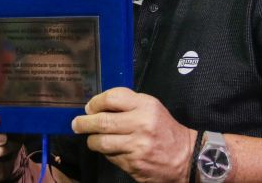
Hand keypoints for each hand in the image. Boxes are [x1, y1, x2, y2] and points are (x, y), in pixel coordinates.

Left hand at [71, 87, 194, 182]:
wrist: (185, 157)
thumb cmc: (164, 128)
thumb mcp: (151, 107)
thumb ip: (128, 104)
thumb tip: (97, 106)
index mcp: (145, 106)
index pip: (112, 98)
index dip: (95, 102)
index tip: (89, 107)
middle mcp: (141, 125)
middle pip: (102, 121)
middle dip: (84, 123)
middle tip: (76, 124)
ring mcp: (137, 147)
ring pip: (102, 142)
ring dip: (91, 140)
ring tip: (90, 138)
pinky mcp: (134, 164)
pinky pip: (111, 157)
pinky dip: (106, 153)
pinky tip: (109, 149)